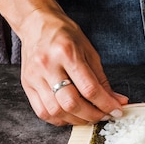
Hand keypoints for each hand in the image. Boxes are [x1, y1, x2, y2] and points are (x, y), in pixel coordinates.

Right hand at [18, 8, 127, 125]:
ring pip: (56, 111)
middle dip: (92, 115)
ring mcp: (34, 76)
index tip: (117, 111)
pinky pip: (43, 112)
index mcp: (67, 53)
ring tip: (89, 116)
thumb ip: (103, 80)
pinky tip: (71, 115)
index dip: (106, 104)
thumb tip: (118, 102)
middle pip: (71, 103)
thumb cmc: (65, 35)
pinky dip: (60, 119)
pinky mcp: (27, 85)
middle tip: (104, 116)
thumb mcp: (90, 52)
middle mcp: (48, 65)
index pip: (89, 88)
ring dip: (77, 120)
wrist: (36, 24)